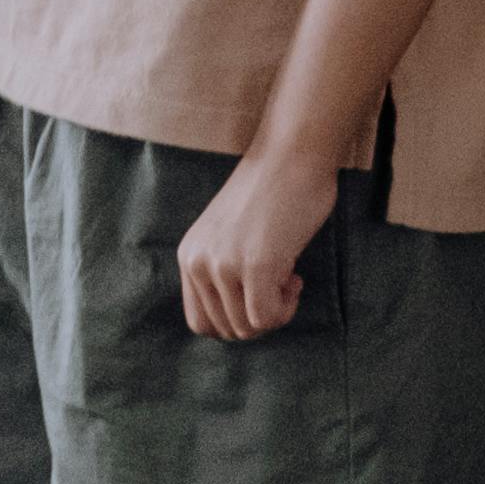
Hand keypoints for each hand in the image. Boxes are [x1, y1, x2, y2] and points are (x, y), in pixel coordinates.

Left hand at [179, 148, 336, 339]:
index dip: (235, 320)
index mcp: (189, 255)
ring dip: (275, 313)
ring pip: (248, 328)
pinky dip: (286, 309)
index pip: (201, 322)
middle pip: (225, 330)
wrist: (293, 153)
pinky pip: (267, 318)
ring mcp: (224, 265)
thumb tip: (242, 322)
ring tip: (288, 277)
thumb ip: (224, 270)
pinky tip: (295, 277)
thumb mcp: (231, 236)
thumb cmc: (273, 191)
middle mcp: (198, 262)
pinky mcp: (255, 265)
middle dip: (258, 318)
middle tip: (279, 285)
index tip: (258, 294)